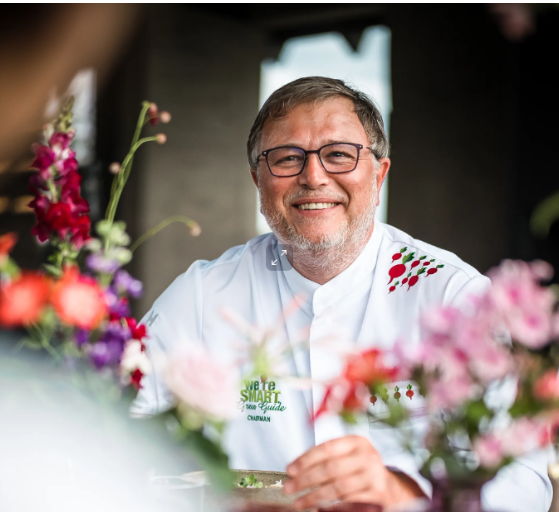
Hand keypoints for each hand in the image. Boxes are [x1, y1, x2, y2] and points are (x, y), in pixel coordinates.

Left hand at [283, 435, 423, 509]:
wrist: (390, 486)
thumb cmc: (361, 469)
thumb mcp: (347, 456)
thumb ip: (326, 459)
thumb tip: (295, 470)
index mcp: (356, 441)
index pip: (326, 448)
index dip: (305, 459)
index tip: (290, 470)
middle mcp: (366, 455)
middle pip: (330, 468)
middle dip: (306, 479)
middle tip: (289, 488)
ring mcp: (374, 474)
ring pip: (338, 486)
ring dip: (315, 496)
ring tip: (299, 502)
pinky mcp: (378, 492)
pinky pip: (349, 500)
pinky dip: (331, 505)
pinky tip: (318, 508)